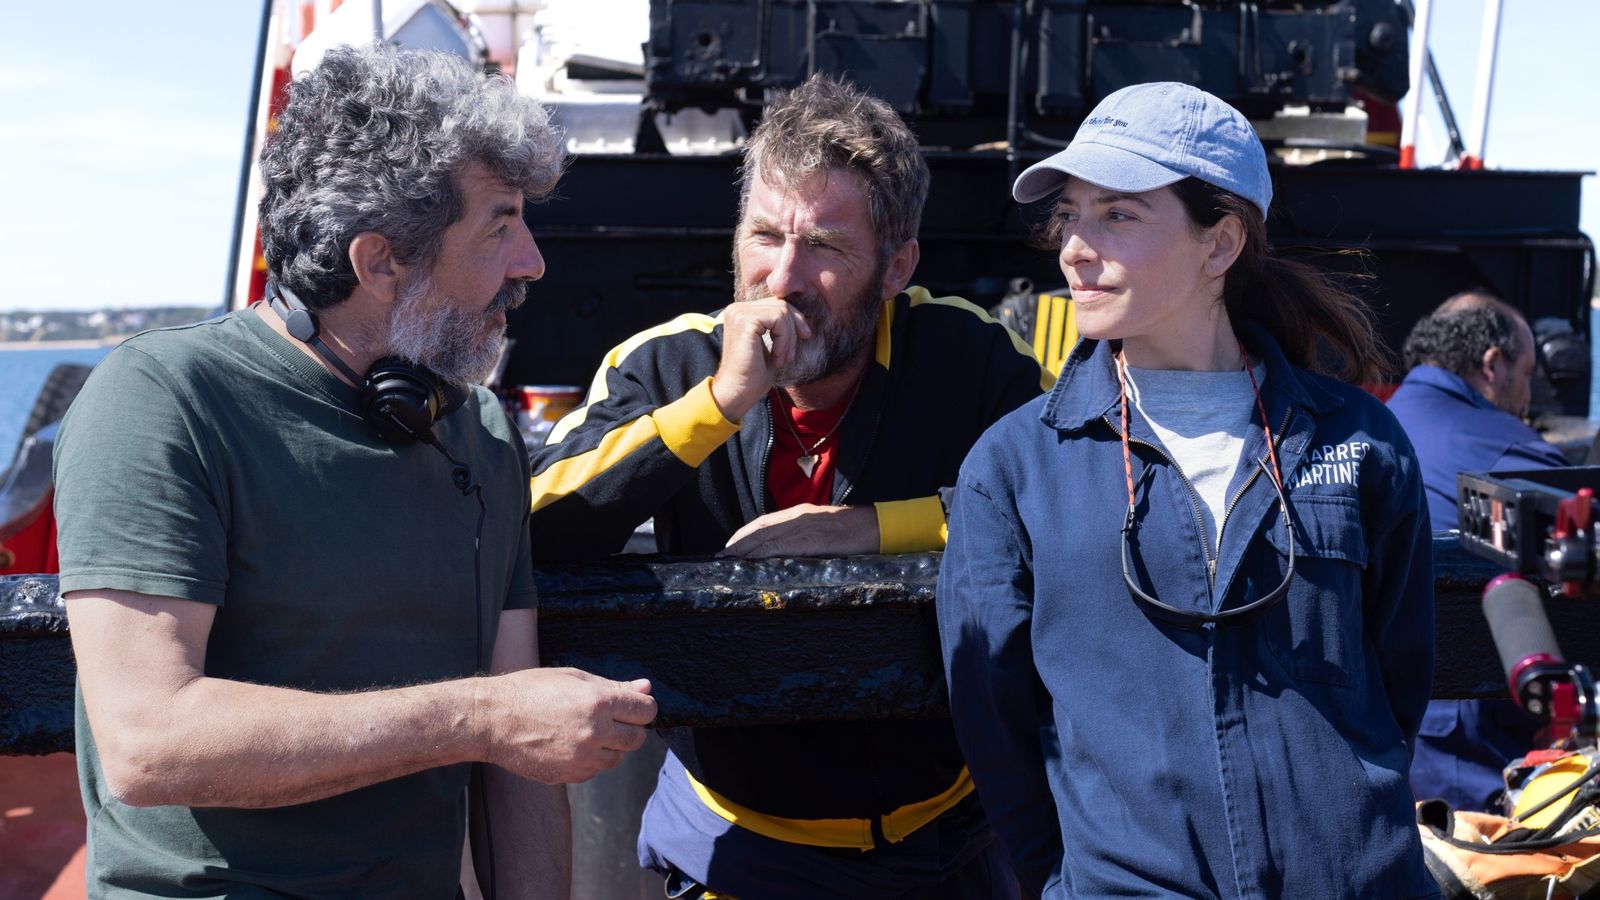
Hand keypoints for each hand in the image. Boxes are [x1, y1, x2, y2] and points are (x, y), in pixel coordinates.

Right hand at [482, 668, 656, 783]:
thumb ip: (613, 686)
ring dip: (610, 747)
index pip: (646, 711)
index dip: (642, 707)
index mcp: (599, 703)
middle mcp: (595, 733)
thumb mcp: (573, 678)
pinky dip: (590, 760)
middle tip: (610, 719)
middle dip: (630, 728)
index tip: (632, 706)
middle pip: (637, 739)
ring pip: (617, 759)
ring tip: (586, 731)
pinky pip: (594, 771)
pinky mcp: (569, 776)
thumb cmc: (531, 690)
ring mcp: (582, 758)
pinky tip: (570, 744)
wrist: (492, 719)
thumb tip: (646, 688)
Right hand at [712, 298, 813, 421]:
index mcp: (741, 313)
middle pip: (781, 304)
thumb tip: (803, 317)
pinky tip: (776, 358)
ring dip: (789, 338)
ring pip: (782, 311)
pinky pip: (779, 319)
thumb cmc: (753, 375)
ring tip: (782, 359)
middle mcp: (737, 308)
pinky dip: (784, 340)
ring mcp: (739, 312)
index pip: (776, 304)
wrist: (737, 393)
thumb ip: (779, 327)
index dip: (795, 320)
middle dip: (794, 328)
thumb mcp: (770, 344)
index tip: (804, 338)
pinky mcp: (745, 320)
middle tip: (790, 355)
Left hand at [719, 504, 879, 558]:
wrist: (877, 527)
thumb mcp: (826, 529)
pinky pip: (780, 547)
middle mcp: (798, 516)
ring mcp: (804, 527)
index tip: (731, 545)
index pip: (765, 521)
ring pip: (765, 536)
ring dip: (743, 549)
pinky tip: (750, 562)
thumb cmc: (856, 530)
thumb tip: (790, 552)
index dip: (745, 533)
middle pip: (759, 528)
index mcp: (802, 512)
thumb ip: (807, 536)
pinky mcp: (810, 540)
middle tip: (721, 557)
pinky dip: (761, 554)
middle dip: (738, 543)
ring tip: (728, 561)